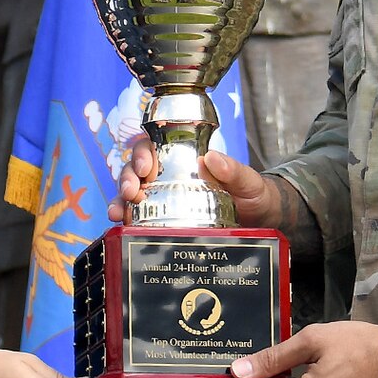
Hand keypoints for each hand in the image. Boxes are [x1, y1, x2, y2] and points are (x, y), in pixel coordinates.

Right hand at [109, 143, 278, 228]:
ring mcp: (163, 202)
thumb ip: (233, 170)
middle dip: (127, 179)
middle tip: (131, 192)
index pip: (154, 148)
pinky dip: (127, 223)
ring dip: (120, 202)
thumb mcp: (247, 180)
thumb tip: (212, 158)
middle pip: (136, 172)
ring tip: (118, 213)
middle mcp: (167, 178)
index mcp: (183, 161)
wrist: (260, 223)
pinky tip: (122, 228)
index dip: (143, 153)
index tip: (145, 166)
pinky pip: (139, 221)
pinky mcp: (164, 224)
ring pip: (131, 196)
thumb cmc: (252, 194)